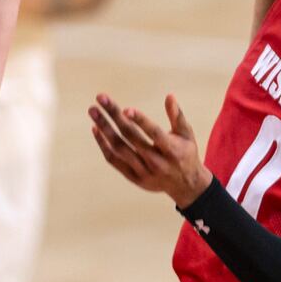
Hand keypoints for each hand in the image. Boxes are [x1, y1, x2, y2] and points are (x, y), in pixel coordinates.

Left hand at [89, 93, 211, 207]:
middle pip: (131, 137)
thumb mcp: (187, 134)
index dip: (140, 121)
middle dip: (114, 116)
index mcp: (171, 150)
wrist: (185, 185)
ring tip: (93, 110)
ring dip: (104, 128)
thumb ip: (177, 116)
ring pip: (119, 148)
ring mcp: (143, 171)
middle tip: (101, 98)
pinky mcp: (133, 177)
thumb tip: (169, 96)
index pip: (154, 133)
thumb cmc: (185, 153)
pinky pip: (114, 160)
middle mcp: (156, 162)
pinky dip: (103, 145)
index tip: (126, 109)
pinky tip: (96, 129)